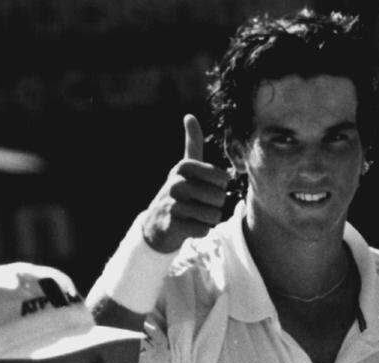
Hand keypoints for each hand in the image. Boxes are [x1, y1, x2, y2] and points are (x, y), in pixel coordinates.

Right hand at [142, 115, 230, 253]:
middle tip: (202, 205)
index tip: (207, 187)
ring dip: (210, 219)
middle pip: (220, 197)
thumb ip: (192, 143)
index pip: (222, 177)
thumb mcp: (184, 167)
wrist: (157, 223)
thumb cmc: (178, 193)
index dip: (220, 186)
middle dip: (216, 205)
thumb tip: (189, 116)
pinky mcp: (173, 225)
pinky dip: (201, 230)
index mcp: (183, 167)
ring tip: (197, 216)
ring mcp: (174, 205)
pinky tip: (191, 226)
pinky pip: (203, 230)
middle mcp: (177, 183)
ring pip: (213, 215)